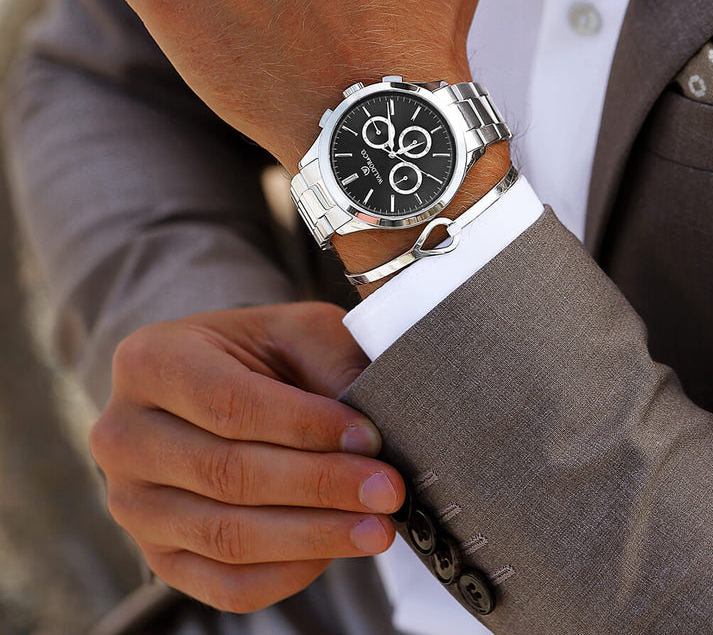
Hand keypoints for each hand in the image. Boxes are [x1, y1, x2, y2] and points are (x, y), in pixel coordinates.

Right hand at [89, 303, 404, 613]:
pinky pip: (225, 585)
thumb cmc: (257, 353)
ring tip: (376, 527)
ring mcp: (132, 504)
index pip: (229, 404)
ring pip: (227, 536)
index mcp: (150, 362)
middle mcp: (124, 436)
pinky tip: (334, 548)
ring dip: (313, 536)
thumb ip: (330, 364)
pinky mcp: (157, 556)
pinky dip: (289, 573)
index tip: (368, 438)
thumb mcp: (294, 330)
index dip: (304, 427)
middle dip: (319, 485)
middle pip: (227, 474)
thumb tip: (372, 432)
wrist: (213, 382)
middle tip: (386, 489)